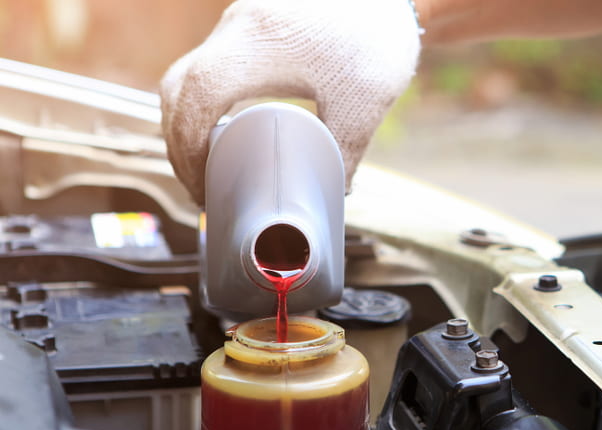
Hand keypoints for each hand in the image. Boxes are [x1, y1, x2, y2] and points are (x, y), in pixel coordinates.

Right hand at [160, 0, 420, 201]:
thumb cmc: (378, 36)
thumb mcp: (364, 103)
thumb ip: (345, 151)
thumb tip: (337, 192)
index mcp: (254, 48)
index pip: (194, 101)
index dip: (187, 151)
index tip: (203, 189)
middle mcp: (237, 29)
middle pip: (177, 88)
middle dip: (178, 141)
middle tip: (202, 186)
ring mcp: (242, 20)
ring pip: (189, 72)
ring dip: (188, 119)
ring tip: (211, 164)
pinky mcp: (254, 21)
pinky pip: (211, 62)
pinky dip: (206, 98)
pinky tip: (229, 125)